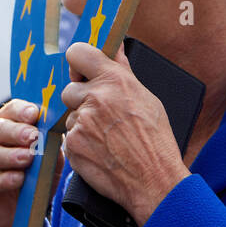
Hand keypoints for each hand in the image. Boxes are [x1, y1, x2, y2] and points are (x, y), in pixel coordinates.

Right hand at [0, 99, 61, 226]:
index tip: (34, 114)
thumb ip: (50, 148)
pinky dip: (1, 179)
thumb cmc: (28, 183)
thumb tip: (57, 136)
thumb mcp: (44, 164)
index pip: (9, 110)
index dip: (21, 111)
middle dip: (17, 132)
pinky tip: (16, 179)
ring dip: (9, 156)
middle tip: (33, 137)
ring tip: (27, 158)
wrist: (11, 217)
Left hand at [61, 42, 189, 226]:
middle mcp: (95, 98)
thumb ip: (123, 71)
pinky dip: (82, 144)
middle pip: (69, 89)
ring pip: (71, 117)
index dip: (78, 64)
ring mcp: (81, 123)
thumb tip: (115, 47)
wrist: (153, 179)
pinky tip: (101, 151)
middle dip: (81, 100)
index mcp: (114, 80)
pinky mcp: (72, 146)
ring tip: (107, 138)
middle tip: (101, 114)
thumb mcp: (146, 98)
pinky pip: (70, 139)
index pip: (78, 53)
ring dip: (83, 125)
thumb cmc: (156, 139)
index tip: (82, 72)